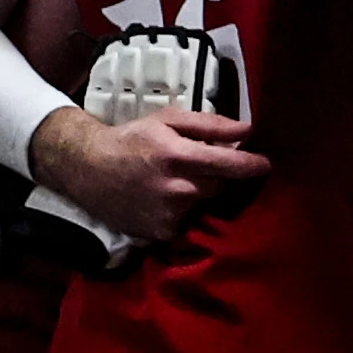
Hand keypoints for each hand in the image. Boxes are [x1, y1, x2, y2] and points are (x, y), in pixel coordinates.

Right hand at [28, 108, 269, 240]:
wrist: (87, 168)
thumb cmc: (131, 139)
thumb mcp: (166, 120)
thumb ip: (209, 125)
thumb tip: (247, 130)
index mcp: (178, 156)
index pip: (229, 164)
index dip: (251, 165)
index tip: (265, 164)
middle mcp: (176, 189)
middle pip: (220, 185)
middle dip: (217, 176)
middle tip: (200, 165)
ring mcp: (169, 215)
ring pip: (205, 204)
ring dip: (199, 193)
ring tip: (175, 181)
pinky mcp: (162, 233)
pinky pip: (188, 221)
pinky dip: (184, 211)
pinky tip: (164, 198)